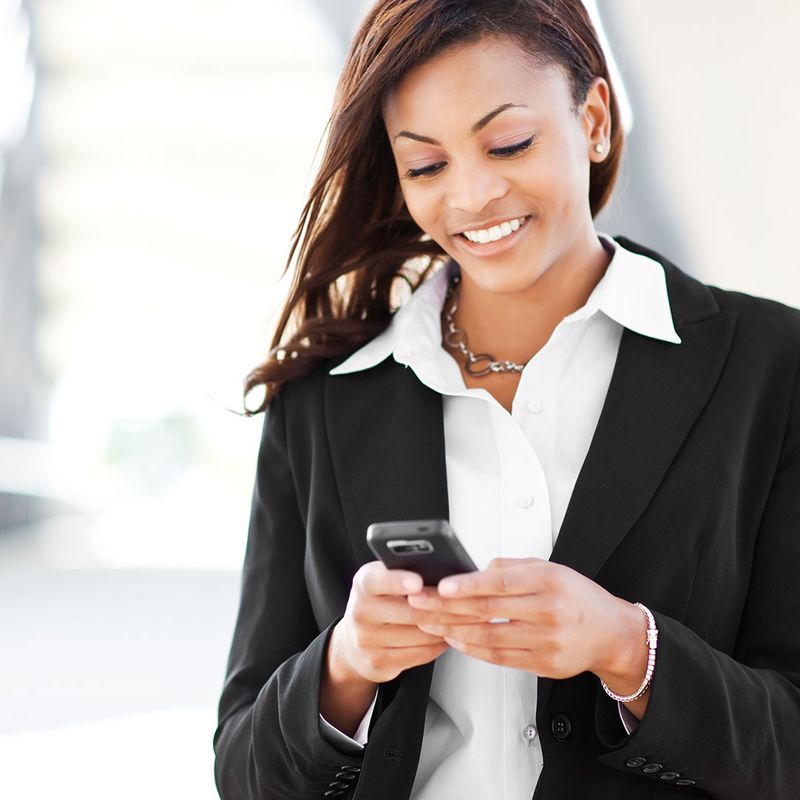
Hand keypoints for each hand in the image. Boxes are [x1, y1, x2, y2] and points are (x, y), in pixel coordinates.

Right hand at [331, 560, 482, 684]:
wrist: (355, 643)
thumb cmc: (380, 601)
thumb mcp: (384, 579)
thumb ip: (405, 572)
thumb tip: (444, 570)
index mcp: (364, 584)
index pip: (377, 581)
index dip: (398, 581)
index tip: (418, 583)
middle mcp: (361, 612)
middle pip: (410, 612)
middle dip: (444, 608)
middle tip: (469, 603)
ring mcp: (368, 641)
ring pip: (420, 635)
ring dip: (447, 628)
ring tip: (465, 619)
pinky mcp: (379, 663)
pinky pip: (420, 654)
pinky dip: (439, 645)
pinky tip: (448, 636)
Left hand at [407, 557, 647, 688]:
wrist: (612, 634)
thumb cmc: (578, 597)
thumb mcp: (550, 569)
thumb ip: (512, 567)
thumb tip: (477, 571)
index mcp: (549, 581)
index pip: (501, 583)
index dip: (468, 585)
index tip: (442, 586)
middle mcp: (548, 611)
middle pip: (488, 610)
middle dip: (448, 607)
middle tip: (421, 603)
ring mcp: (546, 641)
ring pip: (490, 637)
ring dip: (454, 631)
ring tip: (429, 623)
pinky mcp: (543, 664)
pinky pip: (500, 658)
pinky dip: (472, 649)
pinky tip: (455, 640)